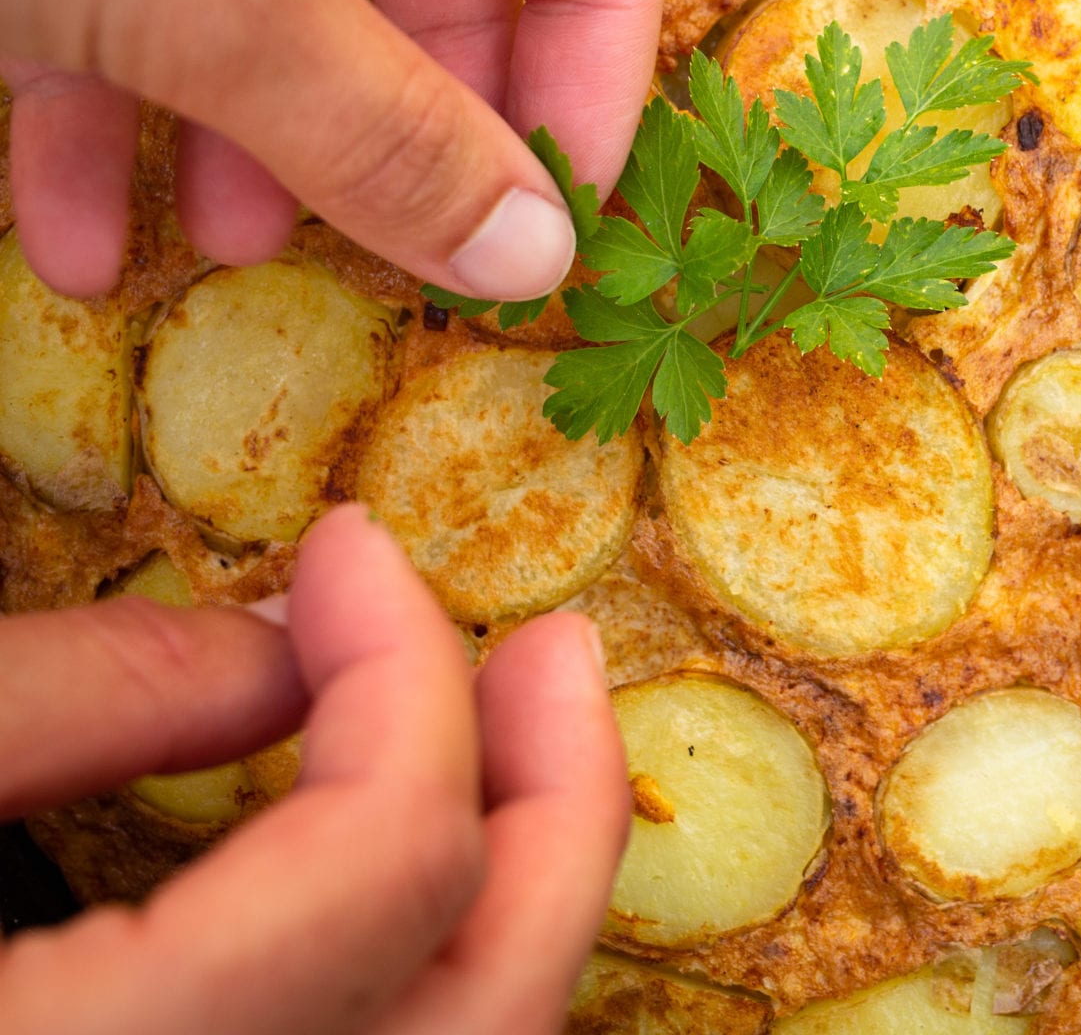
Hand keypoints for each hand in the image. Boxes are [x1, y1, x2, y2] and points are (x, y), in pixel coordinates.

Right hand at [0, 507, 629, 1034]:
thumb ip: (66, 706)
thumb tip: (273, 640)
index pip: (390, 855)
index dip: (399, 667)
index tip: (349, 549)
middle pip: (497, 999)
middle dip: (556, 801)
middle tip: (551, 651)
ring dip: (512, 890)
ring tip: (499, 740)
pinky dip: (426, 965)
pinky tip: (381, 873)